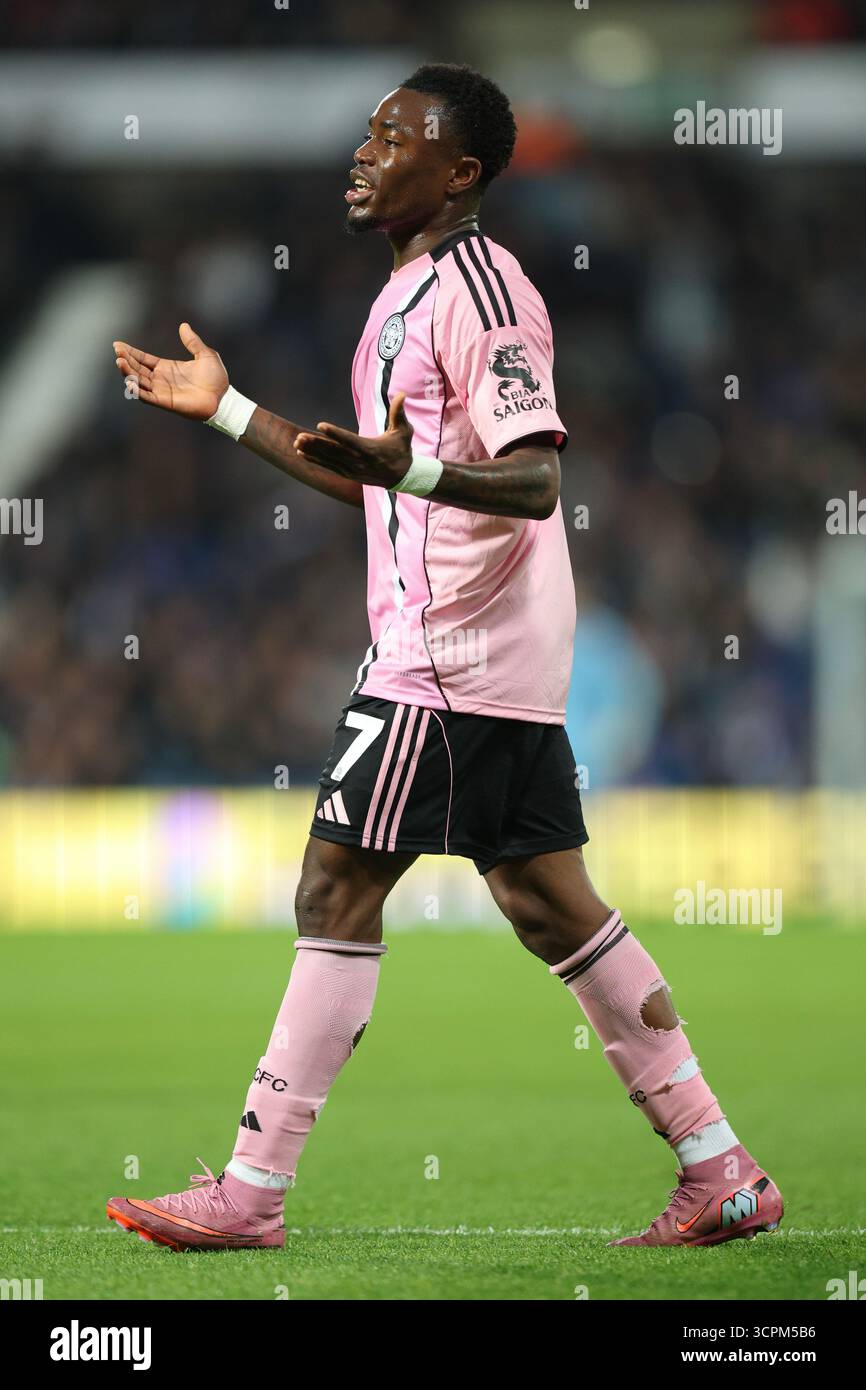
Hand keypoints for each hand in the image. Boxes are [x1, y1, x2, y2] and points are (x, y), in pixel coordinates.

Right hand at [113, 323, 228, 419]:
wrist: (223, 397)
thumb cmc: (216, 379)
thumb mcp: (205, 354)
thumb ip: (193, 341)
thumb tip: (184, 326)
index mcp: (167, 367)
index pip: (143, 359)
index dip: (131, 352)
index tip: (118, 344)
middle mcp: (161, 379)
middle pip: (137, 369)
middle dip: (126, 360)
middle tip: (117, 351)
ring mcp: (162, 391)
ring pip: (139, 382)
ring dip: (128, 373)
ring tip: (120, 362)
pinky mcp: (166, 402)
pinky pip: (148, 397)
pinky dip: (137, 391)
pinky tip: (130, 382)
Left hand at [294, 392, 413, 487]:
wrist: (401, 477)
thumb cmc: (401, 450)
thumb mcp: (404, 432)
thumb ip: (398, 413)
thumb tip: (402, 394)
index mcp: (370, 450)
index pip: (349, 440)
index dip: (335, 433)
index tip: (320, 425)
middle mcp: (359, 461)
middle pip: (334, 452)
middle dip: (316, 444)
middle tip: (300, 437)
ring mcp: (352, 469)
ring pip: (328, 459)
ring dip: (312, 451)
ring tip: (297, 442)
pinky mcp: (347, 473)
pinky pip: (328, 466)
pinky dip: (315, 460)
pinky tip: (301, 453)